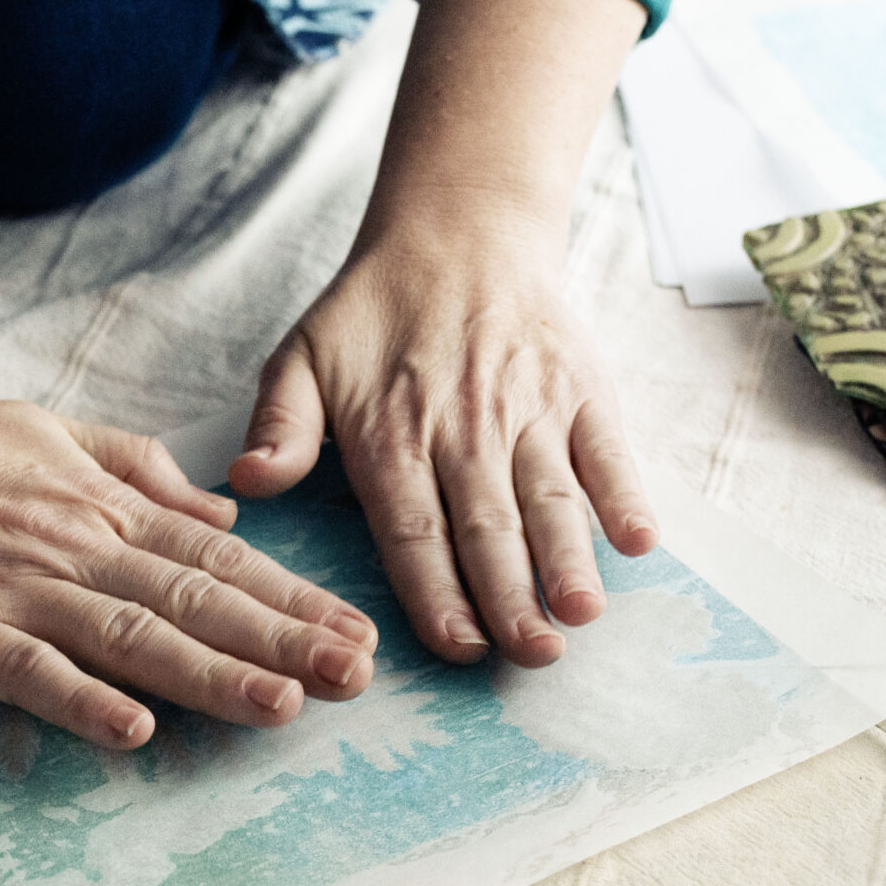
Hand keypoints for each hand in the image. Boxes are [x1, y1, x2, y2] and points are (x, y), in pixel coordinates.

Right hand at [0, 388, 377, 746]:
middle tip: (358, 678)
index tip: (356, 631)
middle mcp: (74, 547)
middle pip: (195, 601)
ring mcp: (16, 590)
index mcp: (101, 507)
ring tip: (285, 707)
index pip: (217, 558)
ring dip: (212, 675)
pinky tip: (135, 731)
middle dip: (284, 641)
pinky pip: (28, 670)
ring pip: (131, 637)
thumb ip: (139, 470)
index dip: (292, 597)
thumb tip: (227, 509)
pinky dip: (81, 700)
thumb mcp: (48, 432)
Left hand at [227, 0, 657, 666]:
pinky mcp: (581, 388)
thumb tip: (248, 481)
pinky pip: (607, 448)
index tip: (456, 648)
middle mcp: (464, 426)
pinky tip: (637, 541)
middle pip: (487, 526)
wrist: (460, 229)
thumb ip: (280, 426)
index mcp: (392, 432)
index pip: (414, 528)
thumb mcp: (302, 358)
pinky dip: (624, 493)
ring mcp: (530, 407)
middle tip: (529, 656)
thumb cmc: (373, 312)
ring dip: (567, 558)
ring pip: (549, 496)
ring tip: (580, 615)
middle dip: (510, 597)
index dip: (437, 592)